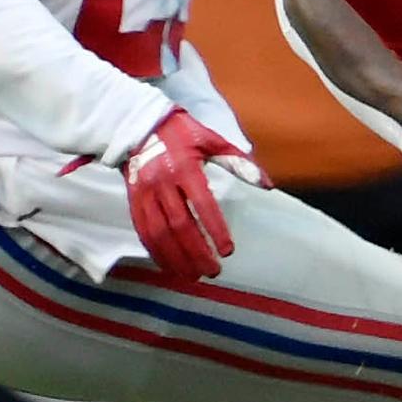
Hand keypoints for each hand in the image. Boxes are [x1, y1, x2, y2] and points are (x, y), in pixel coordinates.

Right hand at [123, 110, 262, 280]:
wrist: (137, 125)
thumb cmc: (181, 133)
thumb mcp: (212, 140)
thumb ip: (239, 163)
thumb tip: (267, 185)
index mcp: (185, 166)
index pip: (203, 204)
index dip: (216, 229)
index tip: (227, 251)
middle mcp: (162, 182)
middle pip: (181, 226)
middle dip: (197, 252)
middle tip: (213, 271)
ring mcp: (145, 193)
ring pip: (160, 233)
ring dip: (177, 258)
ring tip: (193, 275)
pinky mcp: (134, 201)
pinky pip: (143, 231)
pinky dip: (156, 252)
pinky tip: (169, 265)